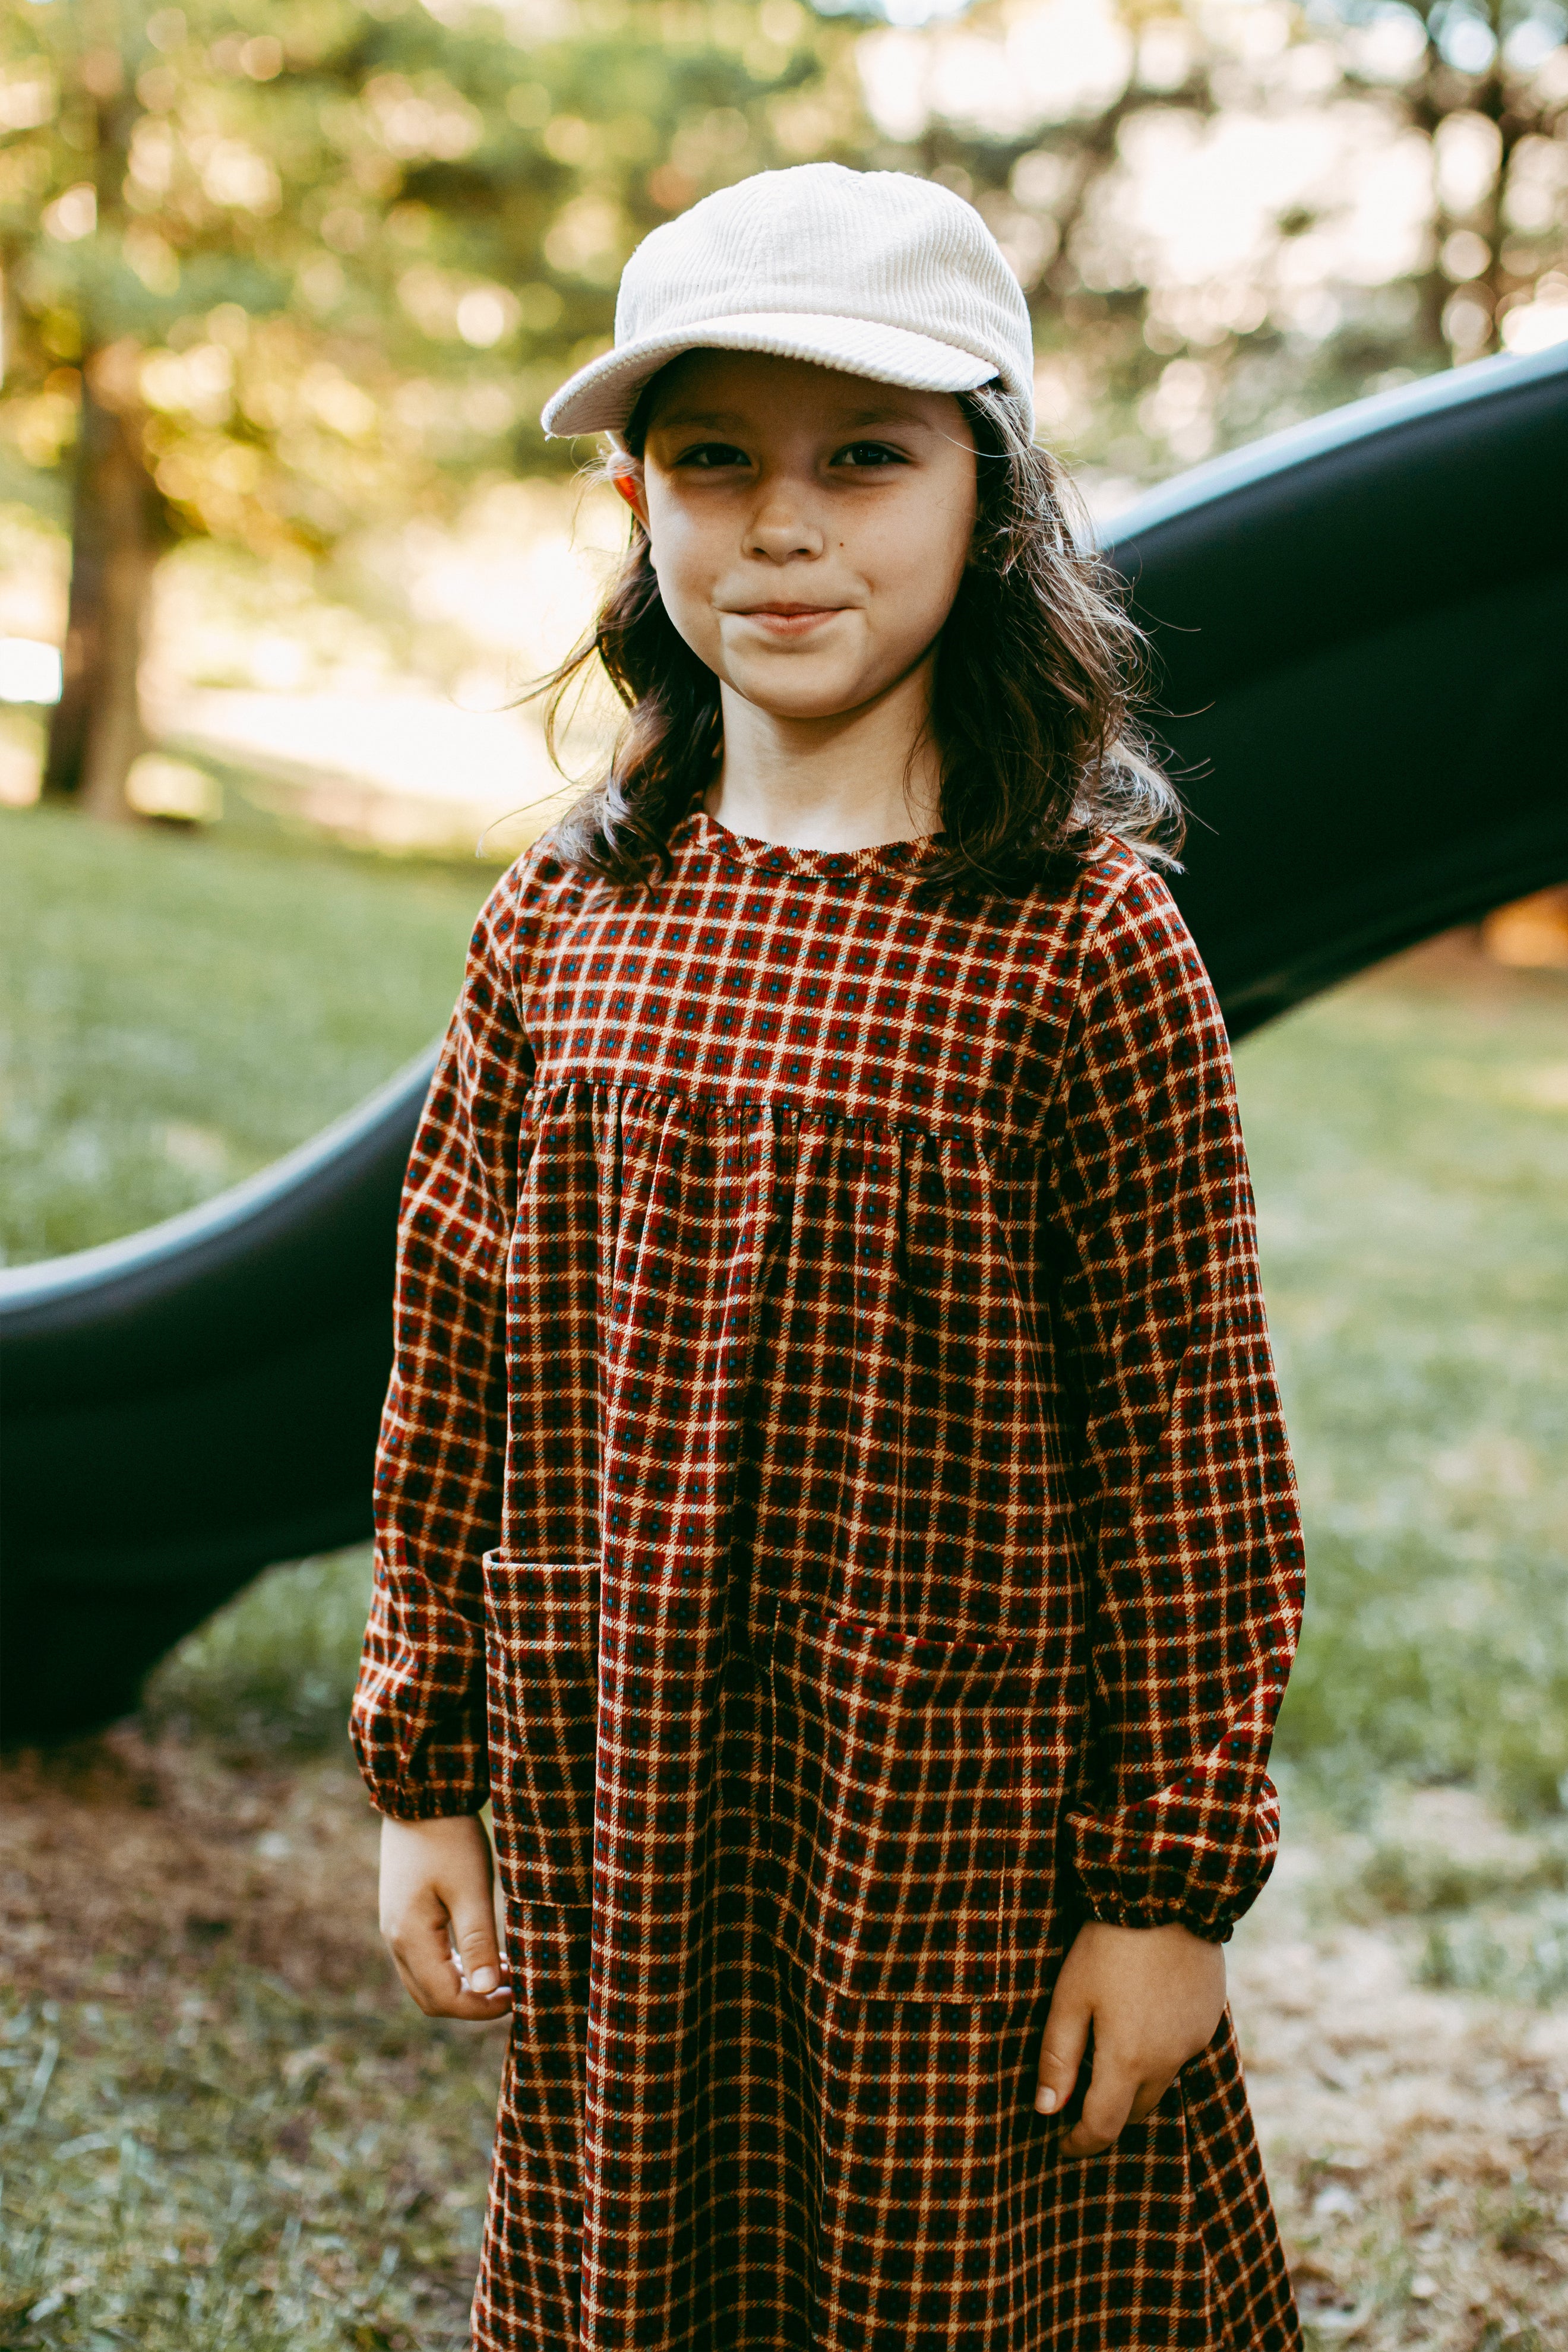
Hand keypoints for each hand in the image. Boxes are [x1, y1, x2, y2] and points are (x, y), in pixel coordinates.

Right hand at [379, 1813, 512, 2020]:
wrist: (419, 1796)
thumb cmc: (450, 1838)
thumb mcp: (471, 1888)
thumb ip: (477, 1941)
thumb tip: (487, 1990)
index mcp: (409, 1937)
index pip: (444, 1999)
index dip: (482, 2008)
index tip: (518, 1995)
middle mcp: (395, 1939)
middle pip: (431, 1998)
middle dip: (473, 2003)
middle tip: (514, 1989)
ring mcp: (395, 1927)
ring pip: (427, 1981)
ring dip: (464, 1986)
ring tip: (505, 1972)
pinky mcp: (402, 1915)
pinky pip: (424, 1959)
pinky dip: (453, 1968)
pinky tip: (483, 1953)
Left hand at [1034, 1919, 1225, 2156]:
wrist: (1168, 1895)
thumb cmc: (1109, 1945)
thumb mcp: (1070, 1998)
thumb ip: (1057, 2057)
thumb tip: (1046, 2110)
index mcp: (1128, 2061)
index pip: (1103, 2128)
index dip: (1079, 2143)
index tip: (1061, 2142)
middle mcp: (1168, 2062)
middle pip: (1134, 2112)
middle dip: (1107, 2115)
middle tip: (1080, 2102)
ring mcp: (1193, 2042)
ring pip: (1161, 2085)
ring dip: (1134, 2085)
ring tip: (1108, 2061)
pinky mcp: (1208, 2020)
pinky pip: (1180, 2054)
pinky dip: (1158, 2055)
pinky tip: (1141, 2025)